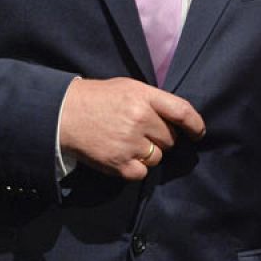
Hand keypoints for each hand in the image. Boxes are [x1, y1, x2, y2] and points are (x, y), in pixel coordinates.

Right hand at [57, 77, 204, 179]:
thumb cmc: (98, 98)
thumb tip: (178, 119)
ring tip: (129, 144)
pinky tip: (123, 157)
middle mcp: (140, 119)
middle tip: (143, 134)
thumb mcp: (129, 88)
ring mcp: (129, 142)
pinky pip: (142, 172)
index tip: (198, 133)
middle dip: (162, 138)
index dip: (196, 125)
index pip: (183, 111)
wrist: (62, 114)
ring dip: (149, 154)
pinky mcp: (118, 163)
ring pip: (158, 157)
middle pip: (171, 138)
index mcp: (144, 97)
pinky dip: (136, 168)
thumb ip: (154, 101)